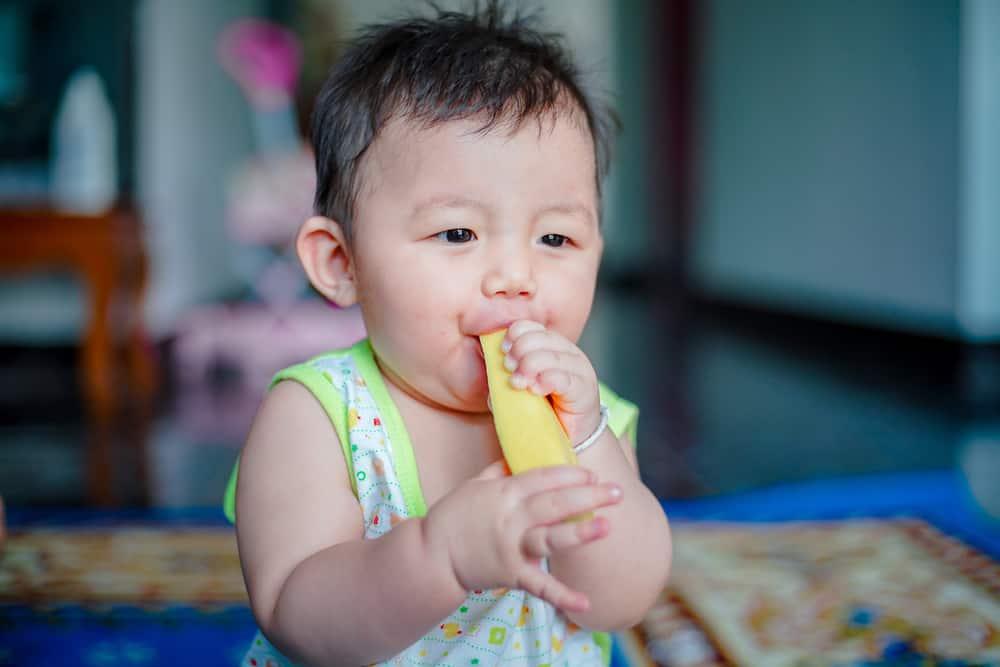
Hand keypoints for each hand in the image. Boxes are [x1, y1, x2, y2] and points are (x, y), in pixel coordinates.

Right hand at [423, 460, 622, 612]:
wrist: (431, 556)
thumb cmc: (452, 517)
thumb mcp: (474, 485)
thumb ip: (499, 470)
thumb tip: (517, 454)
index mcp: (504, 492)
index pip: (543, 478)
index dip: (570, 475)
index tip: (593, 475)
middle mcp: (511, 518)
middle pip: (554, 503)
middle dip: (588, 496)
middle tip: (617, 492)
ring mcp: (511, 547)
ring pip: (550, 538)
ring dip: (580, 533)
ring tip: (607, 526)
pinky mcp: (511, 575)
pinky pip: (540, 586)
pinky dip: (562, 596)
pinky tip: (585, 602)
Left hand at [502, 320, 601, 443]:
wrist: (569, 436)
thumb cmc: (543, 410)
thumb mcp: (520, 390)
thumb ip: (505, 379)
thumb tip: (491, 375)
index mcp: (550, 345)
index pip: (530, 327)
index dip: (513, 336)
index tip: (503, 352)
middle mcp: (567, 351)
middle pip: (537, 338)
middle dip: (518, 352)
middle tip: (510, 370)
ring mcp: (579, 368)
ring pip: (549, 356)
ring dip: (528, 367)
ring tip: (519, 383)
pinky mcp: (584, 388)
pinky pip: (562, 378)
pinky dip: (545, 381)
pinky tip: (535, 390)